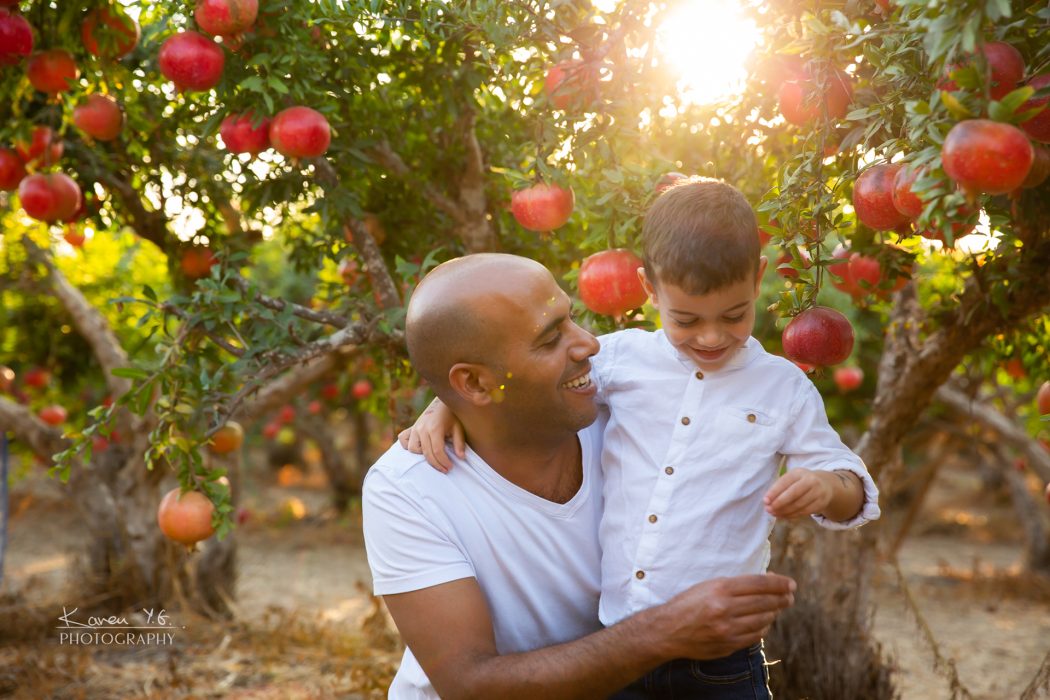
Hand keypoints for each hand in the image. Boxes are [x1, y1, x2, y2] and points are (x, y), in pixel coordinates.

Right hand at [397, 398, 465, 472]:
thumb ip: (459, 443)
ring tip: (434, 456)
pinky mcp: (411, 428)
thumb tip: (461, 458)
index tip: (450, 467)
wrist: (442, 403)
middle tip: (445, 469)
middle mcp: (422, 429)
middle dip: (436, 464)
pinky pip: (404, 440)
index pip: (437, 451)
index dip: (443, 462)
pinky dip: (409, 447)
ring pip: (413, 449)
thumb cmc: (452, 417)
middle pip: (426, 453)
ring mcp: (415, 428)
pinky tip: (420, 449)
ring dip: (423, 455)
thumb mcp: (458, 428)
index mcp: (435, 428)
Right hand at [657, 574, 794, 659]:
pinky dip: (763, 627)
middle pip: (765, 602)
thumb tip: (765, 583)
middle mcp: (725, 609)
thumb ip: (734, 586)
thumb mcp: (708, 586)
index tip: (791, 583)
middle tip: (789, 596)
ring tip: (777, 608)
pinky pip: (755, 635)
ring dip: (774, 613)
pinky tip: (764, 622)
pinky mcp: (728, 645)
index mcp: (720, 589)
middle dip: (782, 598)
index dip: (779, 583)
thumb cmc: (688, 604)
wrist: (668, 630)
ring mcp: (727, 629)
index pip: (759, 584)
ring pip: (763, 620)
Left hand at [763, 468, 832, 518]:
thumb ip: (780, 488)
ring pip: (799, 504)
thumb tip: (767, 501)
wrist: (825, 485)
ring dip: (785, 511)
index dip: (774, 492)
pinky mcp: (821, 503)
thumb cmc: (801, 482)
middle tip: (769, 509)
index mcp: (799, 472)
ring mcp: (817, 492)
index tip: (765, 501)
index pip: (785, 481)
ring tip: (774, 513)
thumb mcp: (792, 479)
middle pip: (793, 493)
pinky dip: (793, 515)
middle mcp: (810, 480)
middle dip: (779, 503)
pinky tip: (784, 516)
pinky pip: (805, 511)